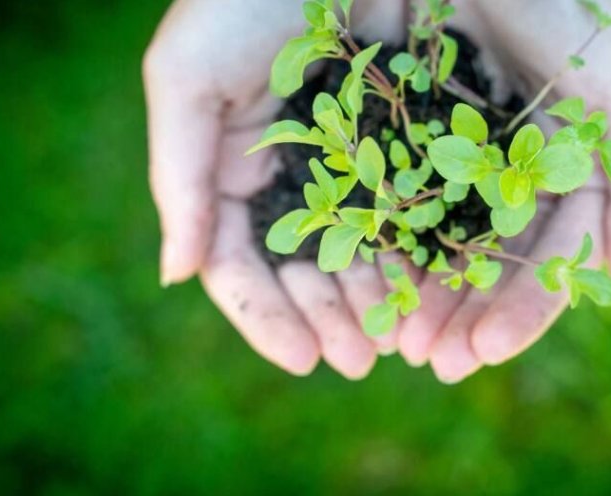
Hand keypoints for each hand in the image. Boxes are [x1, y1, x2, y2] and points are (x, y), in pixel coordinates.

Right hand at [143, 0, 409, 378]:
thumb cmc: (240, 0)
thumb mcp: (188, 80)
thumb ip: (180, 178)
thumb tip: (175, 276)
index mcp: (233, 169)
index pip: (242, 263)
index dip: (266, 315)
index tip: (299, 359)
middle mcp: (292, 175)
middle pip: (308, 268)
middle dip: (331, 317)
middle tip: (359, 361)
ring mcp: (351, 160)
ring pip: (364, 248)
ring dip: (377, 298)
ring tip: (399, 340)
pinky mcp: (405, 138)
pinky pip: (414, 205)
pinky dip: (421, 250)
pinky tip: (435, 287)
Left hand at [395, 0, 610, 381]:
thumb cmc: (582, 0)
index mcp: (574, 168)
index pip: (553, 257)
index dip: (523, 310)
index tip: (487, 352)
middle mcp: (517, 167)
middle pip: (492, 259)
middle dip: (465, 313)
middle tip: (432, 363)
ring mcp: (461, 147)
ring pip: (439, 234)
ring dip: (420, 290)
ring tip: (396, 339)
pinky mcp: (409, 123)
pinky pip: (393, 189)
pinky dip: (381, 235)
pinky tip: (361, 276)